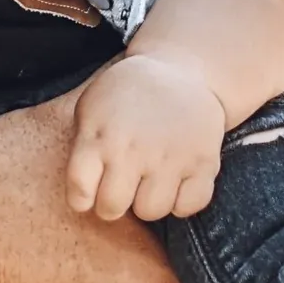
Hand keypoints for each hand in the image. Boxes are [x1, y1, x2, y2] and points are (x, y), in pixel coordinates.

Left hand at [66, 54, 223, 221]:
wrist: (180, 71)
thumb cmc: (126, 95)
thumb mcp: (91, 108)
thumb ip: (83, 147)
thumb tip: (82, 192)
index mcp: (100, 135)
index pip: (79, 189)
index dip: (80, 199)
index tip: (87, 195)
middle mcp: (134, 149)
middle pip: (112, 207)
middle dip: (111, 205)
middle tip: (119, 190)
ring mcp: (170, 156)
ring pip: (151, 211)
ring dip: (147, 203)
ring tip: (147, 183)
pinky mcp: (204, 162)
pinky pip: (189, 206)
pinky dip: (182, 202)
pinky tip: (175, 183)